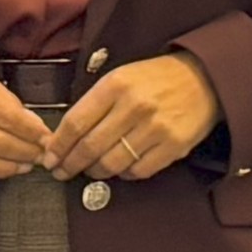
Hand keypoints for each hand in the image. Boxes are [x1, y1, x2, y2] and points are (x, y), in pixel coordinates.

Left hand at [44, 54, 220, 181]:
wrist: (203, 79)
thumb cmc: (154, 78)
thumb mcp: (119, 77)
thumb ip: (94, 103)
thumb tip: (66, 135)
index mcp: (114, 86)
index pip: (76, 122)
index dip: (58, 145)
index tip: (48, 157)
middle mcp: (133, 107)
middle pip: (90, 146)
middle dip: (69, 163)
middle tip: (60, 171)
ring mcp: (155, 129)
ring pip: (112, 162)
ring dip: (94, 171)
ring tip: (87, 170)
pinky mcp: (174, 147)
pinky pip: (139, 171)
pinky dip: (123, 174)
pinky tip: (118, 169)